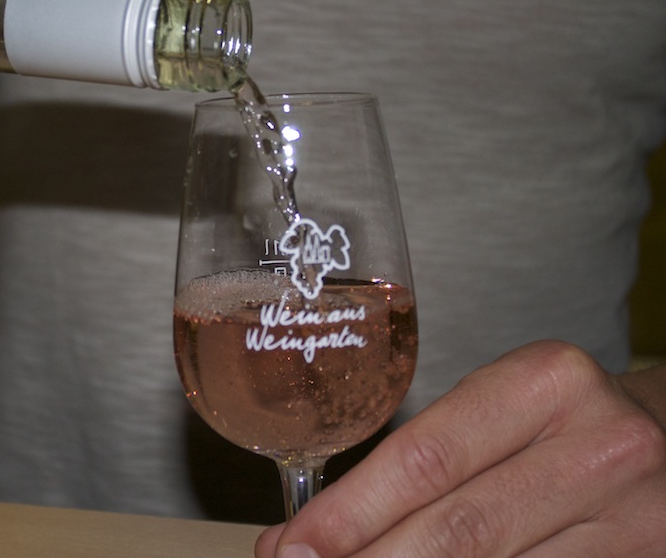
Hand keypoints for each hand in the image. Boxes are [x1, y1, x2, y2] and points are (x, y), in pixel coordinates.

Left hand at [255, 340, 665, 556]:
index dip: (351, 514)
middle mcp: (597, 446)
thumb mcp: (497, 405)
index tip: (293, 546)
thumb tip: (316, 529)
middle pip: (457, 530)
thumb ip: (421, 459)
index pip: (425, 460)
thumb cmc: (557, 417)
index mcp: (543, 382)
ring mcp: (631, 515)